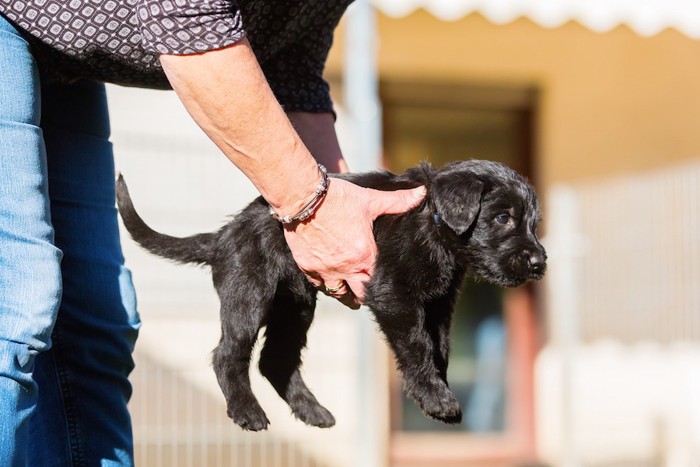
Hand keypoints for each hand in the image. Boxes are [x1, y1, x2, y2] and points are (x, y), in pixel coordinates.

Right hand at [283, 178, 425, 308]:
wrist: (303, 197)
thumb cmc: (338, 198)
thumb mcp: (370, 199)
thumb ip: (398, 201)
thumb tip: (422, 193)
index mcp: (364, 255)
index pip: (378, 279)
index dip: (382, 282)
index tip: (384, 281)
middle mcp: (346, 267)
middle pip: (360, 295)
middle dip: (365, 296)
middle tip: (367, 294)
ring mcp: (326, 270)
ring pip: (339, 294)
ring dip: (346, 295)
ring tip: (350, 295)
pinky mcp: (308, 267)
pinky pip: (319, 286)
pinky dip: (325, 285)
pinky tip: (328, 282)